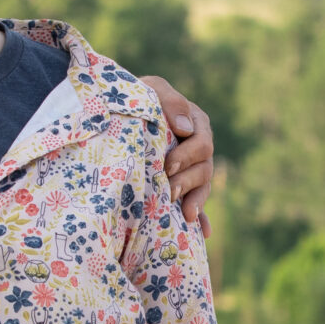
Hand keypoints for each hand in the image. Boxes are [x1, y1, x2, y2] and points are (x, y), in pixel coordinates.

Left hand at [140, 76, 214, 236]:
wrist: (119, 116)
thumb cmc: (137, 99)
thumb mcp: (151, 90)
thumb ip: (169, 101)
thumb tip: (184, 128)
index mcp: (195, 124)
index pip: (202, 142)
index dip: (187, 155)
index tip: (167, 165)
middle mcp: (198, 148)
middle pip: (204, 168)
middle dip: (187, 180)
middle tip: (169, 191)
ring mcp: (192, 168)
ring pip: (203, 187)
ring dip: (195, 200)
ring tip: (184, 214)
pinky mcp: (184, 186)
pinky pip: (197, 204)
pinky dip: (201, 218)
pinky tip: (203, 233)